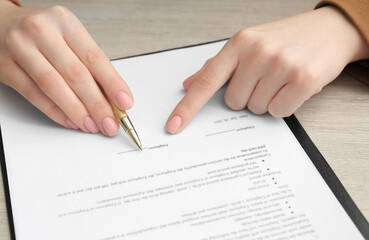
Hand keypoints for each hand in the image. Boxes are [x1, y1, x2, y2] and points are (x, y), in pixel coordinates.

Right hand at [0, 2, 133, 135]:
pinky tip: (70, 121)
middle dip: (97, 104)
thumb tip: (111, 98)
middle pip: (76, 74)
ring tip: (92, 125)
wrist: (0, 23)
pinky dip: (55, 111)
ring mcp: (21, 48)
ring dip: (77, 111)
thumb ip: (88, 64)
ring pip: (54, 86)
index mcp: (65, 22)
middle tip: (110, 123)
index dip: (112, 83)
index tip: (125, 103)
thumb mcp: (68, 37)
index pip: (95, 58)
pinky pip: (33, 94)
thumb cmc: (43, 33)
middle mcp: (42, 32)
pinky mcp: (5, 66)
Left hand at [166, 6, 368, 133]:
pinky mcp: (303, 79)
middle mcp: (257, 52)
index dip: (187, 107)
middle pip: (233, 102)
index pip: (206, 81)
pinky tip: (292, 87)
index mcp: (239, 43)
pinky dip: (284, 105)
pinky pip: (279, 112)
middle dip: (247, 97)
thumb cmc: (285, 39)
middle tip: (264, 79)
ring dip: (266, 100)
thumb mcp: (248, 45)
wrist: (330, 30)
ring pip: (256, 109)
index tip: (174, 125)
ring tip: (280, 80)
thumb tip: (189, 84)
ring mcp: (281, 65)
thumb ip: (217, 67)